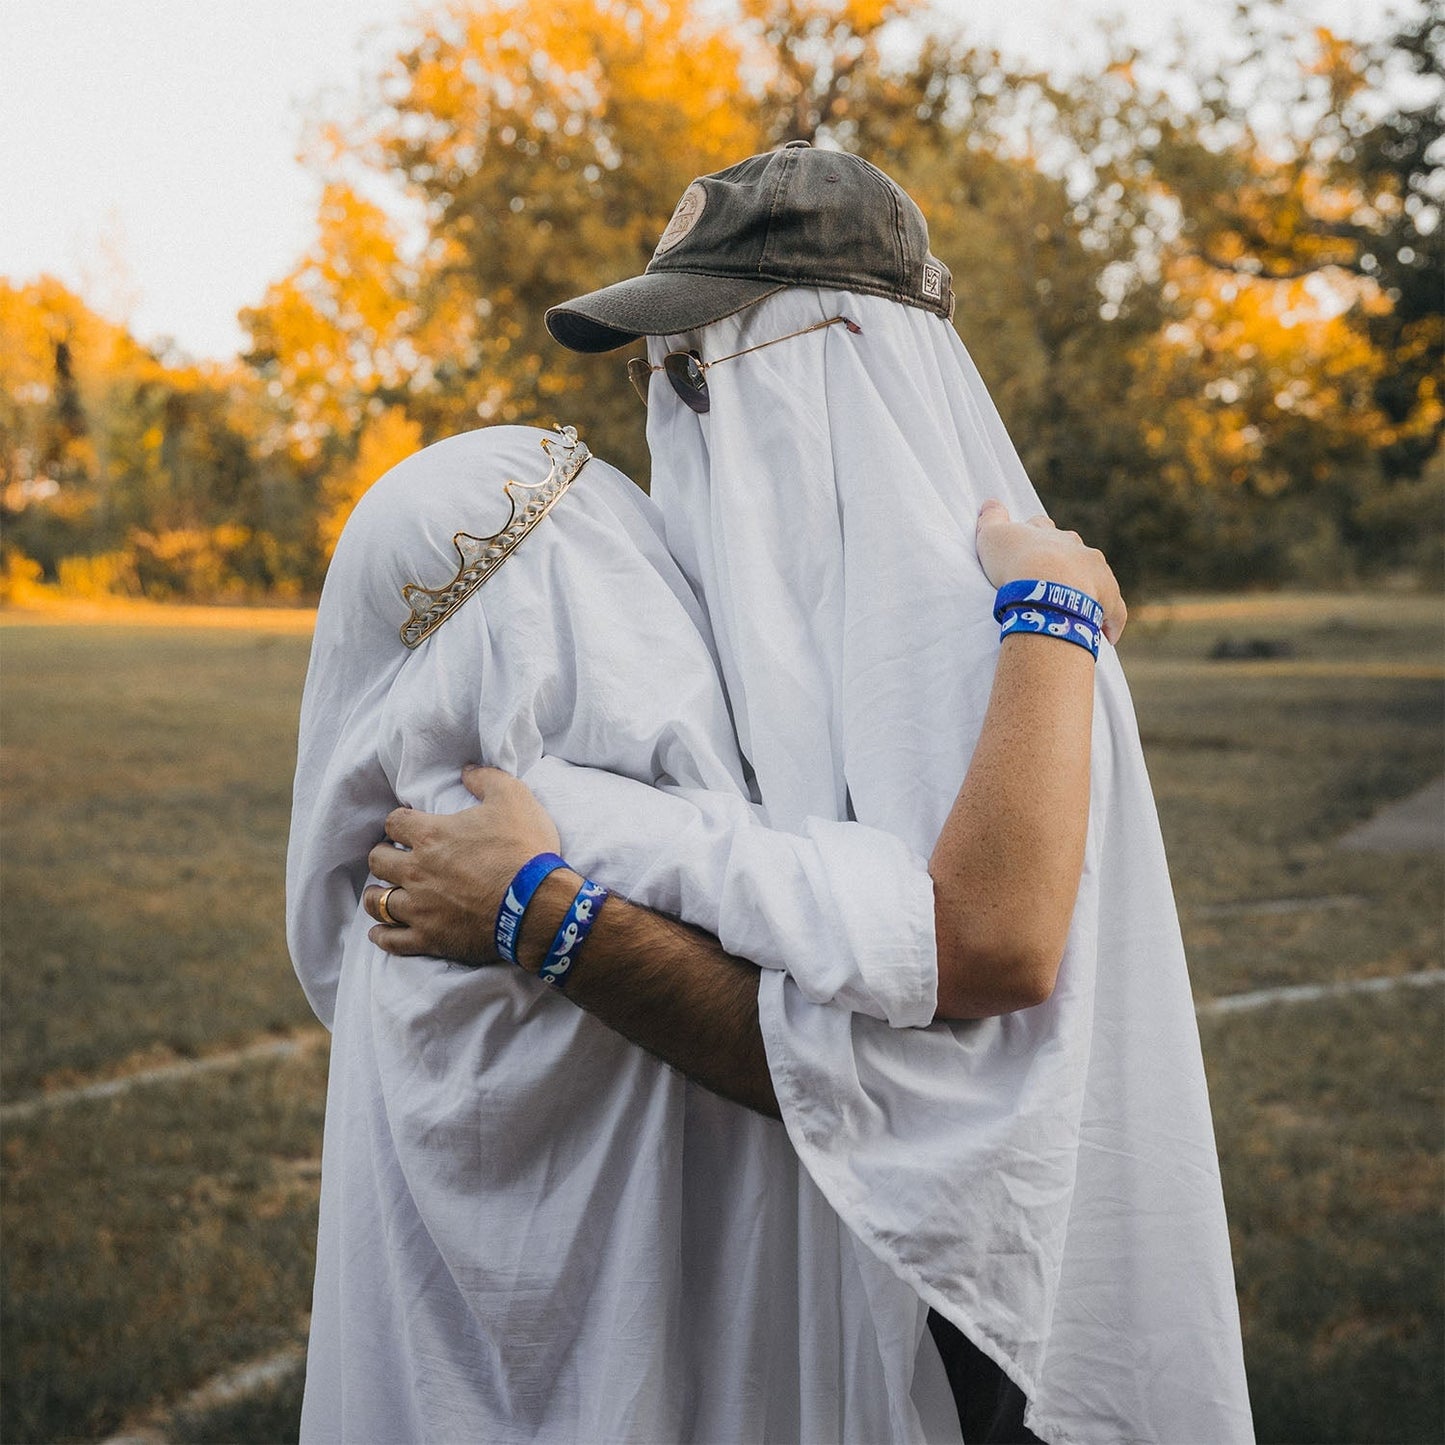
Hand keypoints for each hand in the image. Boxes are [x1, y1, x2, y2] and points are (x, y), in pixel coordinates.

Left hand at [362, 766, 561, 961]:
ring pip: (377, 902)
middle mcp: (416, 871)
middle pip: (377, 861)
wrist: (537, 905)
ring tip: (383, 892)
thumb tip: (467, 771)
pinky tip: (380, 931)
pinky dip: (383, 935)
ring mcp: (420, 907)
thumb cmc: (524, 849)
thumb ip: (486, 779)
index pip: (394, 822)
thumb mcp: (513, 797)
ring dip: (377, 895)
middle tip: (394, 857)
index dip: (399, 821)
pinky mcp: (429, 938)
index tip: (408, 826)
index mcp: (431, 835)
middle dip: (383, 855)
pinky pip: (392, 940)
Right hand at [975, 499, 1126, 642]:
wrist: (1047, 586)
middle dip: (1063, 559)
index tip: (1026, 547)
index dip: (1033, 536)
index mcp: (1050, 536)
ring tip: (1073, 606)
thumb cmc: (1015, 563)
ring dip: (1085, 587)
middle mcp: (1078, 549)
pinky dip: (1110, 621)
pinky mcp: (1109, 600)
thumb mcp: (992, 537)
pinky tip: (1106, 635)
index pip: (1042, 528)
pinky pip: (1113, 611)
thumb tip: (990, 502)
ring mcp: (1097, 573)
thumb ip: (991, 519)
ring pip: (1095, 576)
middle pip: (1071, 549)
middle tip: (1048, 577)